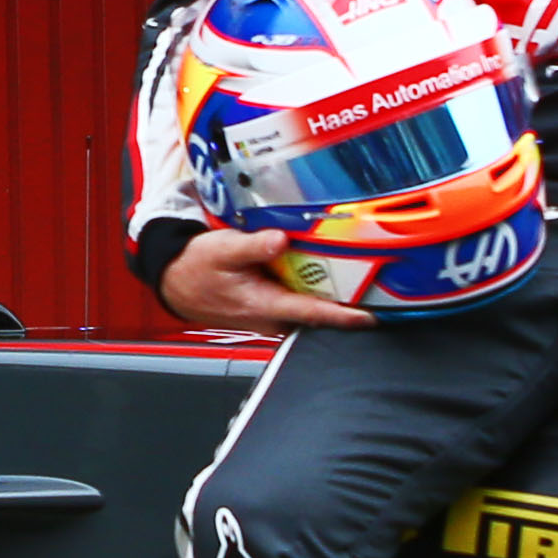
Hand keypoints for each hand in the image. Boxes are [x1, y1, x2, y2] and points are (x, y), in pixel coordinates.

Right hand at [158, 228, 376, 332]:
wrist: (177, 282)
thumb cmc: (197, 268)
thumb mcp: (222, 250)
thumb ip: (253, 247)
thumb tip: (279, 240)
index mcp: (265, 305)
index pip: (313, 314)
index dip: (345, 316)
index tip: (372, 318)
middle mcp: (274, 317)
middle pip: (320, 313)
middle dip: (349, 302)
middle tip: (381, 284)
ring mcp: (273, 316)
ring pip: (312, 309)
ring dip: (334, 296)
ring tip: (363, 275)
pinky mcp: (272, 310)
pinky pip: (302, 303)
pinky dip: (316, 291)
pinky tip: (327, 272)